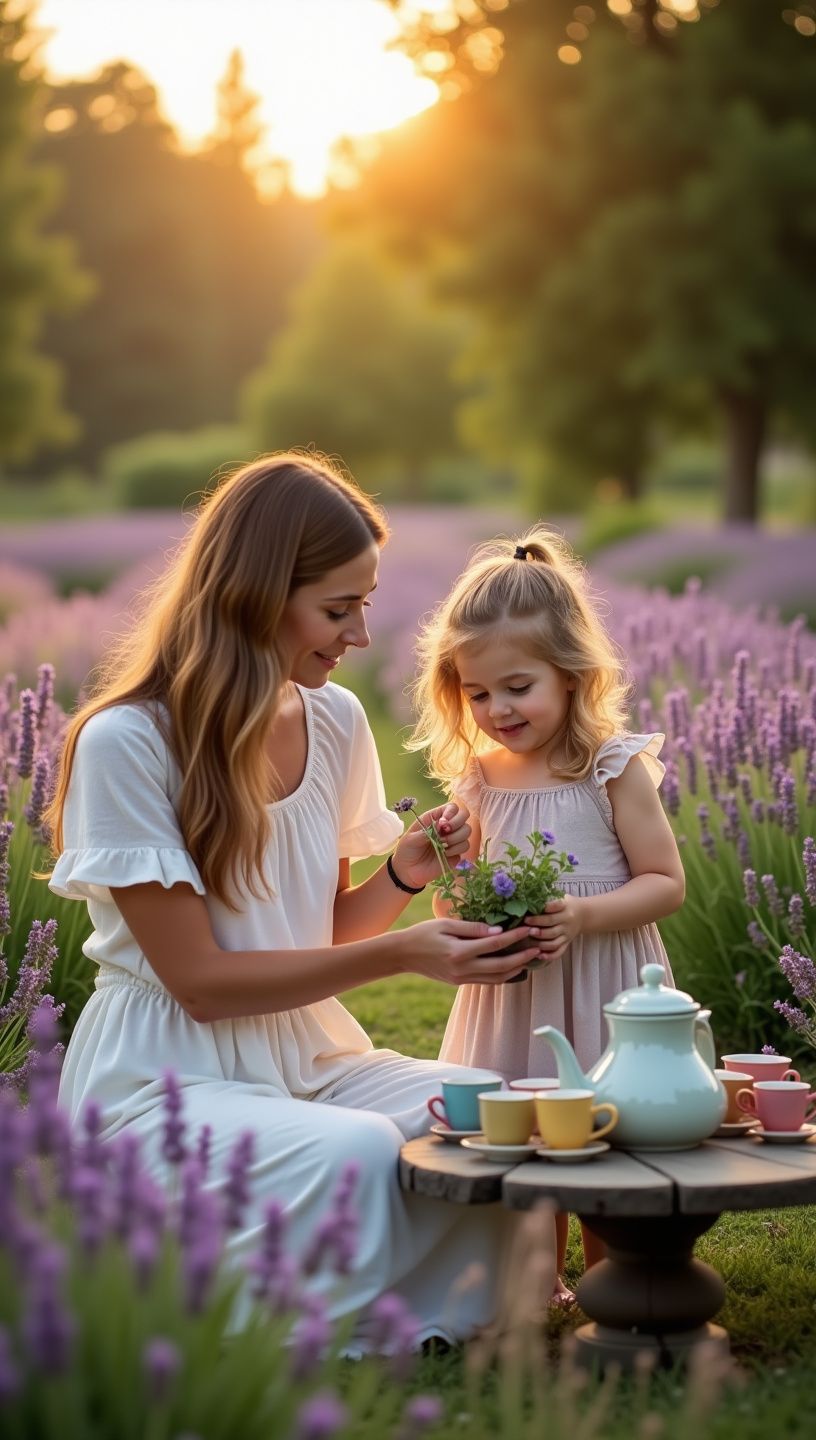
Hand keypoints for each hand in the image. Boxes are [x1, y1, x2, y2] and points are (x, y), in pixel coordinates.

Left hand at [391, 802, 470, 889]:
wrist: (407, 872)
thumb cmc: (407, 850)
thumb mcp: (411, 838)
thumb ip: (426, 831)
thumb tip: (442, 827)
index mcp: (435, 818)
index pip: (452, 807)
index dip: (451, 812)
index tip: (443, 823)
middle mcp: (447, 827)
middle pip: (464, 816)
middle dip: (457, 823)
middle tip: (445, 832)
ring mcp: (453, 840)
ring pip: (467, 831)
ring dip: (456, 837)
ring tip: (442, 845)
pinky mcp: (456, 853)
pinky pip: (465, 847)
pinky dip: (456, 849)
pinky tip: (445, 853)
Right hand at [396, 918, 543, 985]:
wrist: (403, 955)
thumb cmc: (423, 933)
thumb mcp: (446, 924)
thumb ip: (473, 928)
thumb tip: (498, 930)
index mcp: (459, 952)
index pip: (494, 944)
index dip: (514, 937)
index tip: (529, 929)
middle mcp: (463, 968)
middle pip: (501, 966)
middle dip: (522, 958)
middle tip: (538, 948)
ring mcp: (462, 978)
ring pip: (496, 978)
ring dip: (516, 969)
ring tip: (530, 959)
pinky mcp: (460, 982)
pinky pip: (487, 981)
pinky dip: (502, 975)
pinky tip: (512, 967)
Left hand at [526, 896, 583, 961]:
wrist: (584, 915)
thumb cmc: (566, 905)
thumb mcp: (561, 897)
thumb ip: (548, 898)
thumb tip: (526, 898)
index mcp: (565, 906)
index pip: (555, 906)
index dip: (543, 908)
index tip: (531, 908)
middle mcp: (567, 921)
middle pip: (551, 923)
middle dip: (537, 924)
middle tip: (525, 925)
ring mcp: (567, 934)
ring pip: (554, 940)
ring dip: (540, 941)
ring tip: (529, 939)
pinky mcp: (567, 943)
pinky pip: (559, 951)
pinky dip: (550, 955)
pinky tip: (539, 955)